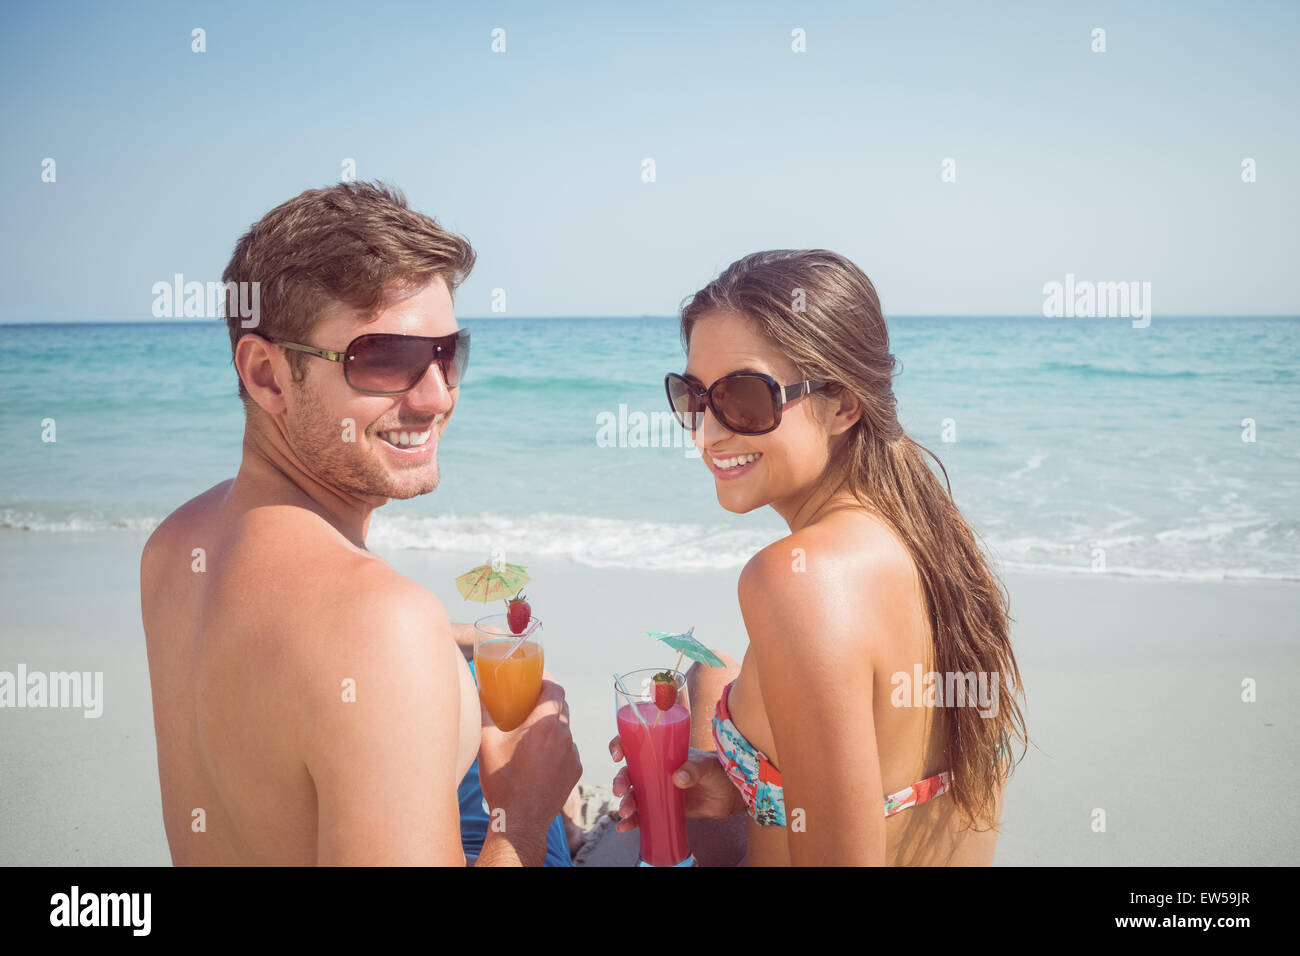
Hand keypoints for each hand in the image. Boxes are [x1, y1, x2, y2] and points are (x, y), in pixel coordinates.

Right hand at [478, 681, 581, 840]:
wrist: (520, 821)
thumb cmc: (502, 782)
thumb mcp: (486, 744)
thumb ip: (483, 714)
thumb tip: (477, 693)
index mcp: (544, 725)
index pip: (555, 689)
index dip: (546, 680)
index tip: (533, 680)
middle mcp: (564, 736)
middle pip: (562, 707)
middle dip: (547, 700)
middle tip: (528, 701)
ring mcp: (572, 755)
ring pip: (565, 729)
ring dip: (552, 725)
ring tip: (532, 731)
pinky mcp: (575, 770)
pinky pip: (568, 749)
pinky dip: (556, 745)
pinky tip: (539, 755)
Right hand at [608, 738, 739, 832]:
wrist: (729, 795)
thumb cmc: (718, 771)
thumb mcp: (706, 766)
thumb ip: (693, 769)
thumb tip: (678, 777)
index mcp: (663, 752)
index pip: (637, 744)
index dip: (622, 746)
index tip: (618, 754)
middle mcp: (656, 770)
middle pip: (630, 772)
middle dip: (621, 781)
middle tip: (620, 790)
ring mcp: (658, 790)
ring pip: (634, 795)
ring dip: (626, 803)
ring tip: (625, 812)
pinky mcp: (662, 808)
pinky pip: (643, 815)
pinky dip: (632, 821)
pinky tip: (625, 827)